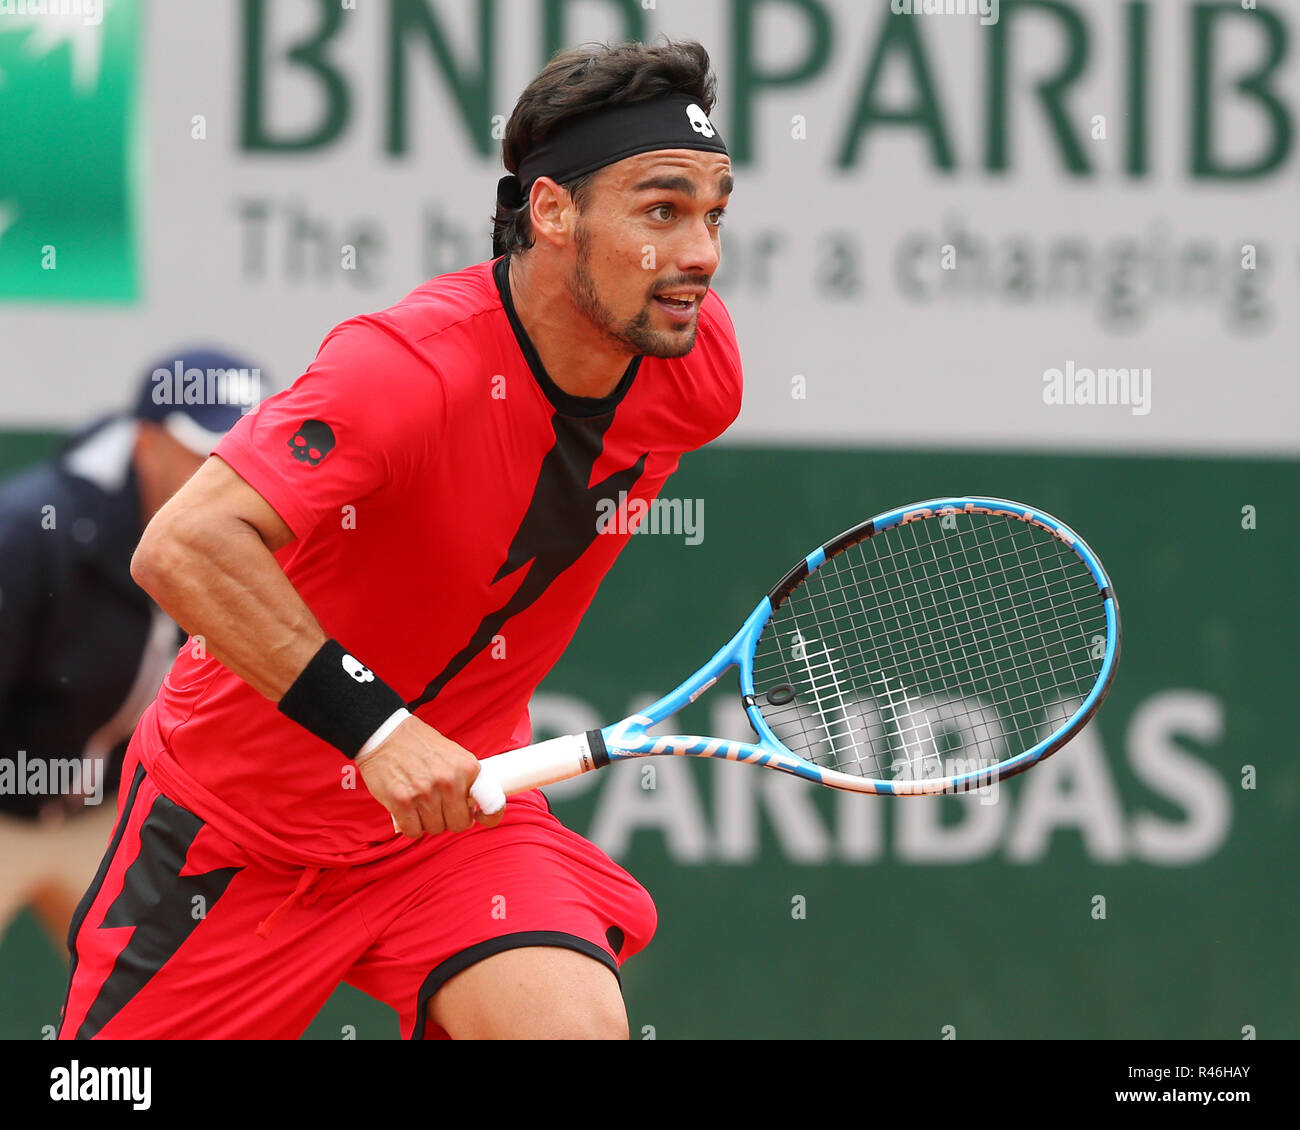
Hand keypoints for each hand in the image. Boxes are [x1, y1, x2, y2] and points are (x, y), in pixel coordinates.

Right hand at [355, 716, 504, 836]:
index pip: (492, 802)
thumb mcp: (453, 755)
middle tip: (439, 806)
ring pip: (435, 829)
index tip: (482, 818)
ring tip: (420, 802)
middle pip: (459, 824)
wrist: (385, 734)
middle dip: (450, 819)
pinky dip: (410, 825)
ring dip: (427, 821)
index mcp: (467, 767)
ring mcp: (425, 793)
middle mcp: (449, 781)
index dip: (491, 816)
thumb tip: (475, 810)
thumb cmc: (419, 745)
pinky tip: (407, 810)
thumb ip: (465, 780)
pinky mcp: (401, 802)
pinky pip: (413, 831)